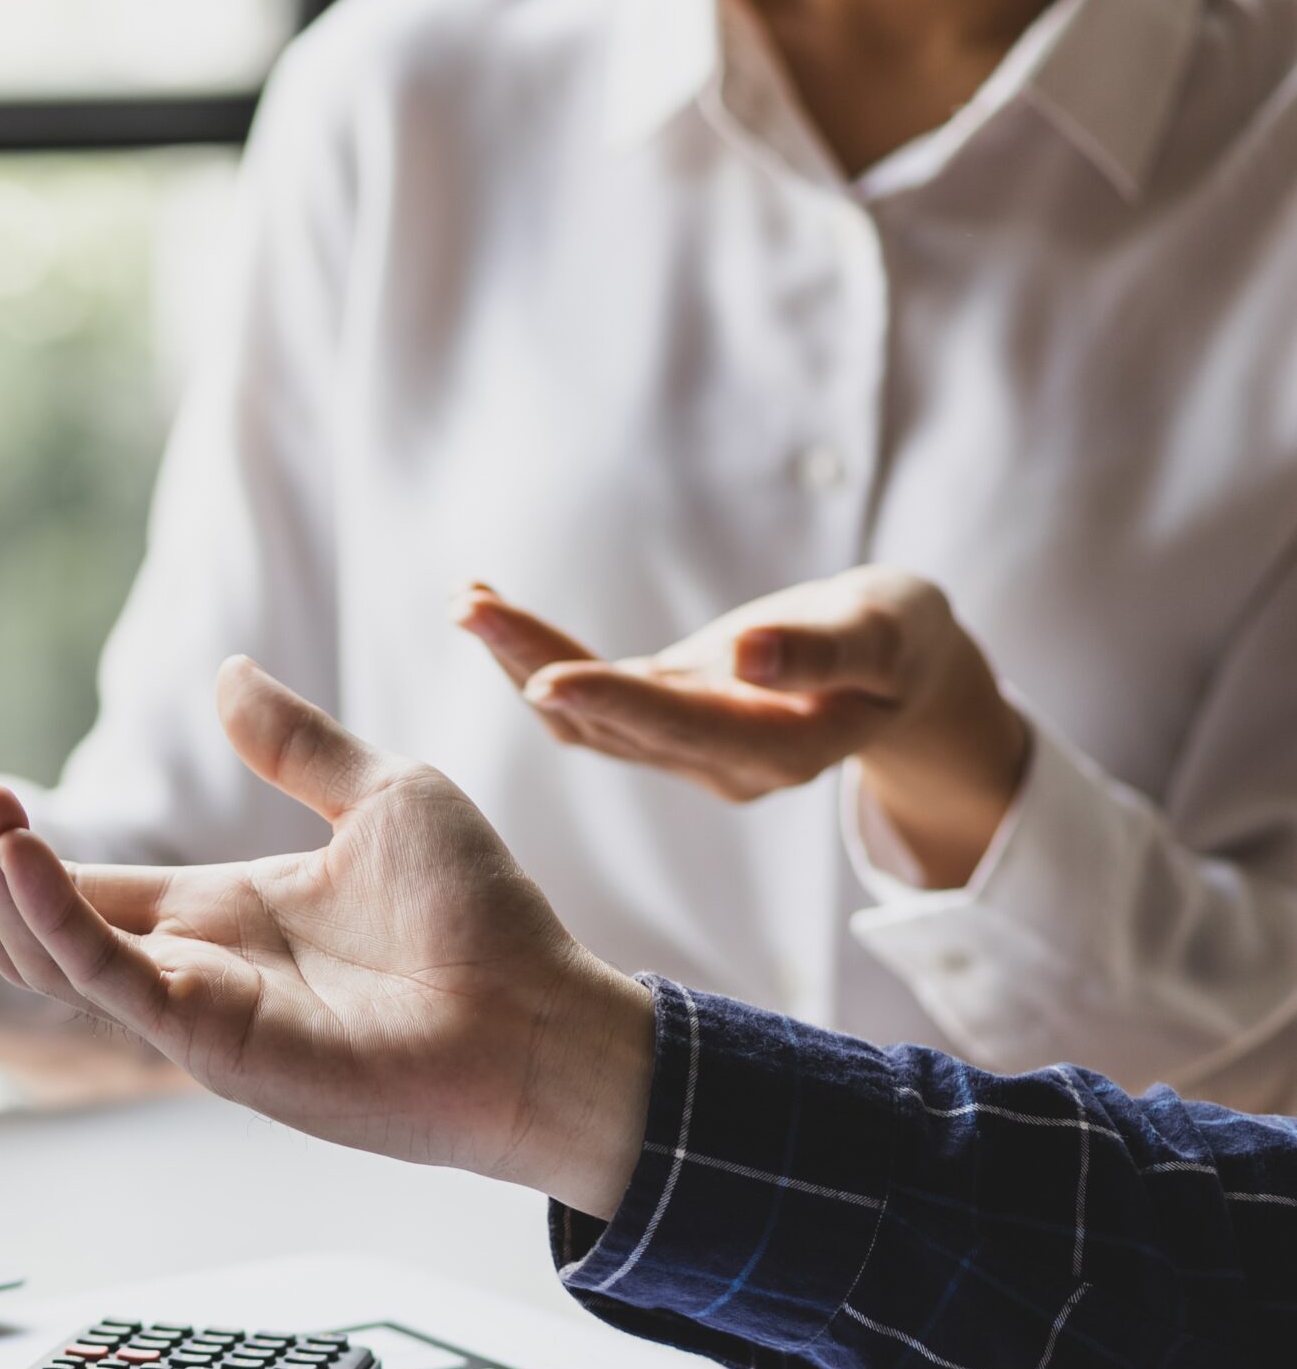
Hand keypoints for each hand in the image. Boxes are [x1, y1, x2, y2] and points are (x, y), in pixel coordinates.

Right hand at [0, 659, 655, 1217]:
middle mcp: (195, 966)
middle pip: (44, 924)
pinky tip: (21, 860)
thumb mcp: (383, 795)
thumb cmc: (484, 921)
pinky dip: (52, 920)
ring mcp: (196, 1011)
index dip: (1, 860)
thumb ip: (295, 743)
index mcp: (224, 911)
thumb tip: (224, 676)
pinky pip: (106, 980)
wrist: (544, 1016)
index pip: (81, 886)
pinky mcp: (214, 1043)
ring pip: (53, 958)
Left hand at [457, 567, 1030, 888]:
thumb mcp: (888, 635)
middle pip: (614, 725)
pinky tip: (492, 615)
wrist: (897, 671)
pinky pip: (586, 703)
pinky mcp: (662, 723)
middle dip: (536, 665)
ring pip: (585, 720)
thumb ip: (827, 652)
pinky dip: (536, 657)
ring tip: (468, 601)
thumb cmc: (900, 641)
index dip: (615, 703)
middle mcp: (720, 766)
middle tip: (472, 608)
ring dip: (520, 661)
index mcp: (779, 751)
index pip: (683, 727)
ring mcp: (685, 752)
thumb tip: (748, 655)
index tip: (545, 676)